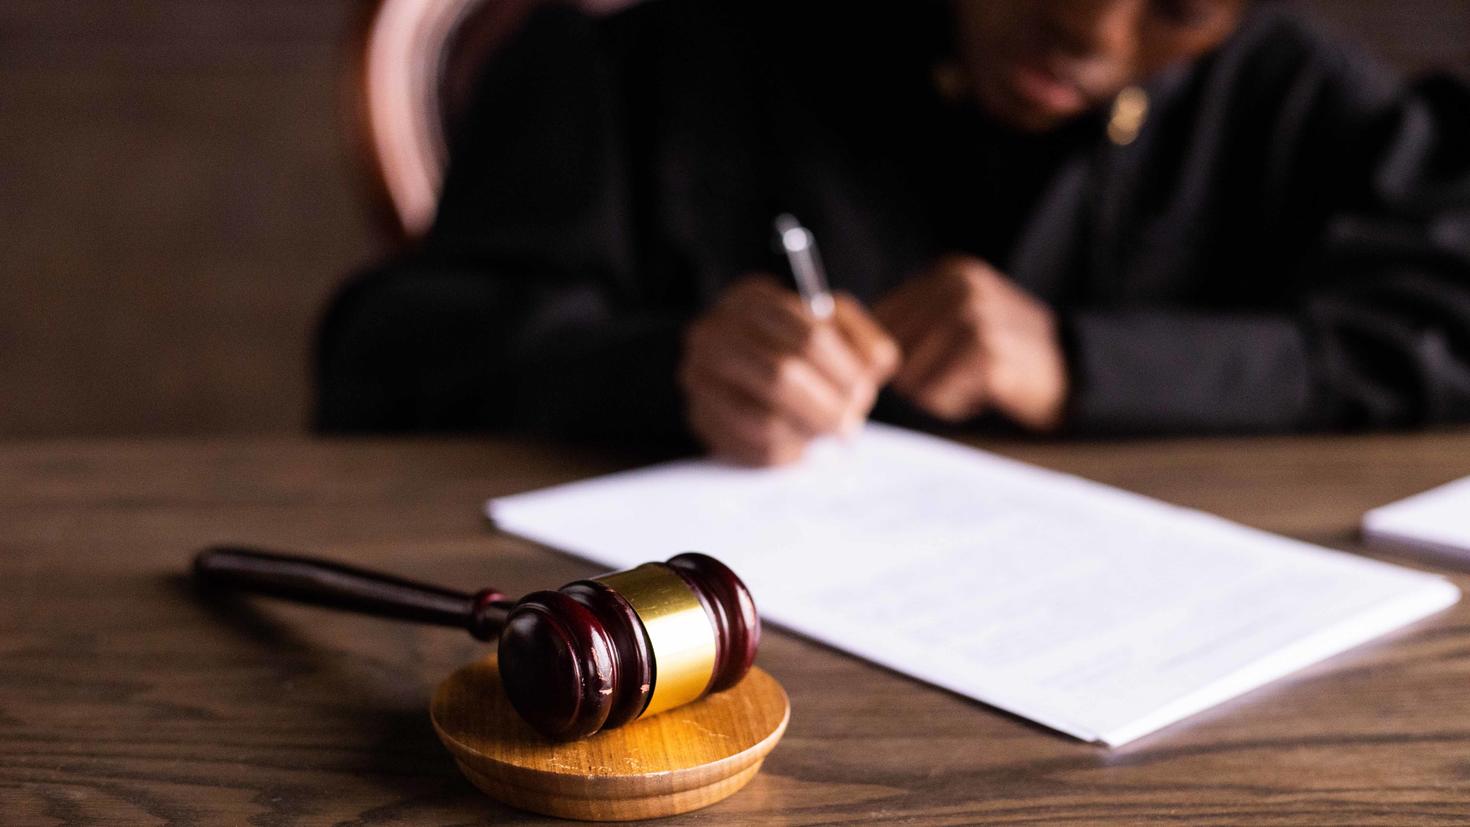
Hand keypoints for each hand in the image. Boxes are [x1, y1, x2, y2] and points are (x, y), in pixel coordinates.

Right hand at [680, 275, 898, 465]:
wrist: (739, 364)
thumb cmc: (797, 345)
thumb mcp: (834, 326)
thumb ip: (862, 340)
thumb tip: (872, 369)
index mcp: (751, 300)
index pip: (809, 337)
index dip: (844, 371)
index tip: (863, 391)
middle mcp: (714, 333)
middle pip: (781, 376)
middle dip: (826, 408)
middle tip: (849, 425)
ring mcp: (698, 377)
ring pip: (763, 420)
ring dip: (807, 434)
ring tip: (826, 435)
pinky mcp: (699, 417)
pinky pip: (749, 449)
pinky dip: (786, 454)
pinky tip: (800, 446)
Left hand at [873, 255, 1068, 430]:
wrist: (1073, 373)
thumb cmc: (1006, 353)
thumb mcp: (963, 316)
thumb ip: (914, 321)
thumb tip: (850, 347)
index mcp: (949, 273)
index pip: (880, 319)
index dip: (890, 355)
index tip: (923, 365)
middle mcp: (960, 287)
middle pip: (891, 350)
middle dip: (914, 376)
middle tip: (956, 375)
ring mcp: (975, 318)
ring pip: (910, 376)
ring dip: (935, 393)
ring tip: (971, 382)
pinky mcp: (986, 355)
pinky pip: (936, 395)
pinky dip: (953, 405)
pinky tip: (984, 393)